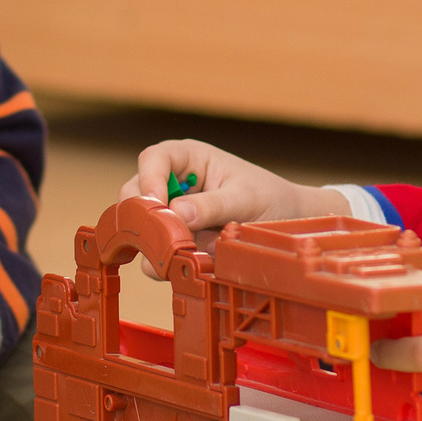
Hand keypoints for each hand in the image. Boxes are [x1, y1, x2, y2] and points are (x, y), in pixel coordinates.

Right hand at [120, 140, 352, 251]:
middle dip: (146, 219)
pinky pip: (155, 253)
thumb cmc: (269, 198)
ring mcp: (169, 213)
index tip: (157, 205)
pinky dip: (167, 262)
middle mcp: (172, 183)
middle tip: (166, 238)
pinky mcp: (173, 240)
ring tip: (189, 252)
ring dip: (157, 244)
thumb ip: (212, 205)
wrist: (286, 223)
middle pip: (135, 195)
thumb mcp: (245, 198)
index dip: (148, 180)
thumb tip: (177, 213)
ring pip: (139, 228)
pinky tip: (192, 262)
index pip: (153, 159)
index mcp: (188, 158)